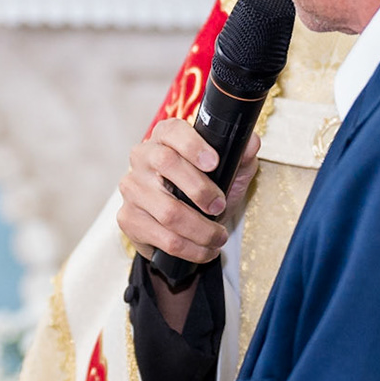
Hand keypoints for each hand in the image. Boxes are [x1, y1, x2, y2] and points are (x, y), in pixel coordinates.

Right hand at [117, 122, 261, 265]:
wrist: (183, 222)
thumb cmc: (205, 186)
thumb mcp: (229, 169)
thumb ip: (241, 154)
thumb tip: (251, 142)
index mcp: (165, 137)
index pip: (173, 131)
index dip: (193, 145)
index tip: (214, 163)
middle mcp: (142, 157)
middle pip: (166, 164)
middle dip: (201, 190)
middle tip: (220, 206)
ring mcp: (132, 188)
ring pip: (167, 210)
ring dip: (201, 230)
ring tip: (218, 237)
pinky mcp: (128, 217)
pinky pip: (162, 237)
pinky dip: (190, 249)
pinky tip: (203, 249)